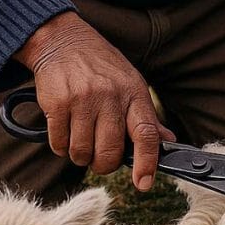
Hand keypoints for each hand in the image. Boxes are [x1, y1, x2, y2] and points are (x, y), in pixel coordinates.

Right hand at [14, 12, 174, 190]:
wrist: (62, 40)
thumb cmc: (100, 66)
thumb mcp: (130, 83)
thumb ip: (145, 116)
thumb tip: (167, 142)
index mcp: (134, 92)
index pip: (146, 133)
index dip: (147, 163)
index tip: (143, 184)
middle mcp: (110, 96)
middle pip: (110, 152)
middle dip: (103, 164)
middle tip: (99, 157)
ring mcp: (83, 99)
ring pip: (81, 153)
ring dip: (80, 155)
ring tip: (81, 138)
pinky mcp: (58, 103)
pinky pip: (59, 143)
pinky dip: (61, 145)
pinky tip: (65, 130)